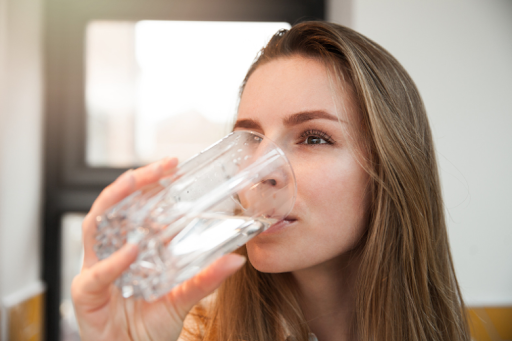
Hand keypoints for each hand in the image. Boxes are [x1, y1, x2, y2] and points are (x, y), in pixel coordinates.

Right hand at [71, 158, 245, 340]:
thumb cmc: (150, 325)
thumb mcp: (183, 297)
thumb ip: (206, 279)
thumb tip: (237, 260)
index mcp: (134, 247)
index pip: (138, 207)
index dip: (153, 185)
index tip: (176, 168)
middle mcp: (114, 251)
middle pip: (115, 206)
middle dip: (134, 182)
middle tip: (161, 166)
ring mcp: (98, 268)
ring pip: (95, 225)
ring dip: (114, 201)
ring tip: (135, 183)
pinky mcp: (86, 293)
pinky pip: (96, 273)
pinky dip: (113, 261)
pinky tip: (130, 249)